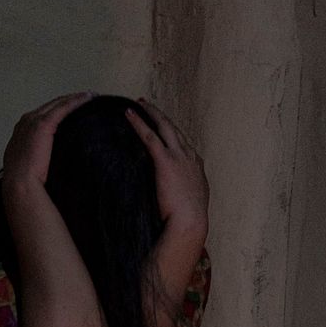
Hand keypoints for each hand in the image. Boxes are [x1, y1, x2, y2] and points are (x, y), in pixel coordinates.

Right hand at [2, 92, 94, 188]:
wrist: (20, 184)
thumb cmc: (25, 182)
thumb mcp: (30, 165)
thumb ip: (39, 156)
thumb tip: (51, 162)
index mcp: (22, 131)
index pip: (43, 114)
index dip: (58, 110)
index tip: (71, 110)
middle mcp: (26, 121)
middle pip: (50, 105)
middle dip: (67, 100)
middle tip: (85, 98)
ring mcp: (33, 121)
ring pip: (57, 103)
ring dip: (74, 98)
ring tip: (90, 96)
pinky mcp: (43, 124)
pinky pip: (63, 107)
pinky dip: (76, 101)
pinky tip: (89, 98)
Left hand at [125, 98, 208, 232]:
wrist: (190, 222)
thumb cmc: (188, 221)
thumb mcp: (190, 204)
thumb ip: (182, 194)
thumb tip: (173, 198)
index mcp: (196, 167)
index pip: (184, 144)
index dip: (173, 134)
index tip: (164, 130)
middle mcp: (189, 157)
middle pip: (175, 130)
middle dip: (162, 117)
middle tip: (150, 106)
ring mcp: (179, 156)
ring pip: (164, 126)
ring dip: (152, 113)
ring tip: (140, 103)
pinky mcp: (165, 160)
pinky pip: (150, 136)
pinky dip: (139, 123)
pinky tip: (129, 114)